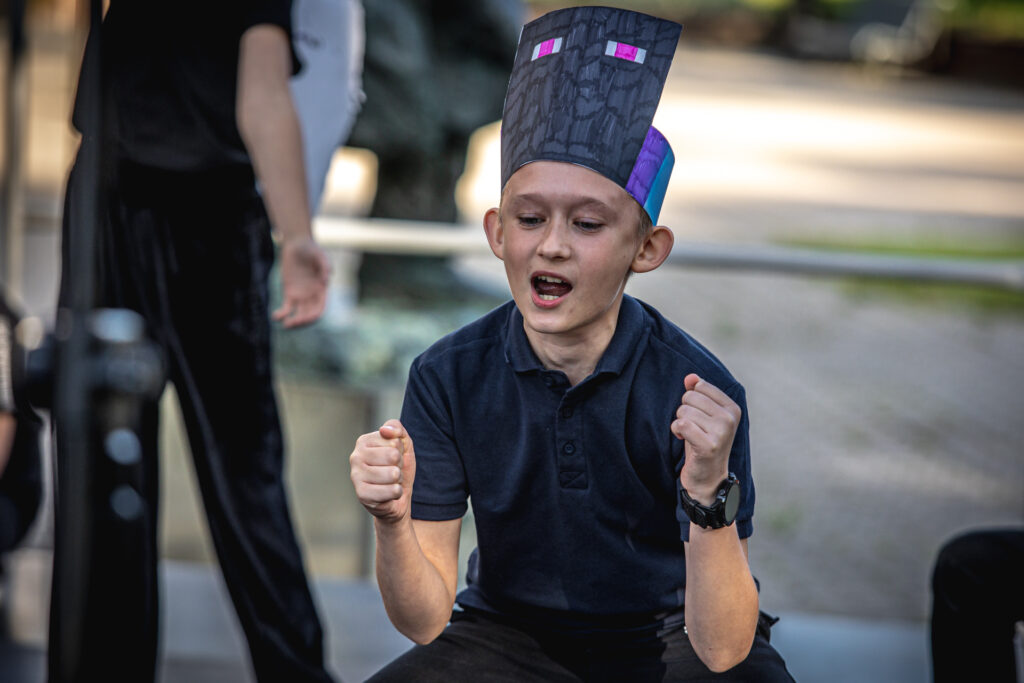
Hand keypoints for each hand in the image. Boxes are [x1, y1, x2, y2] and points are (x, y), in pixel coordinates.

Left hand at [273, 237, 330, 327]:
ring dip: (293, 322)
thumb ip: (325, 265)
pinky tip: (275, 316)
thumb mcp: (319, 254)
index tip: (305, 319)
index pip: (320, 309)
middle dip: (302, 321)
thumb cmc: (311, 248)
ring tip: (285, 324)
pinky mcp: (289, 293)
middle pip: (309, 315)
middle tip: (291, 323)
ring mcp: (301, 295)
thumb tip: (325, 280)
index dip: (313, 316)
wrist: (297, 244)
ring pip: (299, 314)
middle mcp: (312, 295)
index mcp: (322, 290)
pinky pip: (287, 308)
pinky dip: (282, 314)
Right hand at [350, 419, 416, 523]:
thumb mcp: (403, 443)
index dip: (400, 451)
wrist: (397, 495)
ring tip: (390, 481)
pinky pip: (392, 491)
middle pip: (393, 456)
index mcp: (363, 441)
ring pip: (393, 474)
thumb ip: (396, 428)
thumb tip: (385, 430)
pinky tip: (388, 494)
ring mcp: (356, 476)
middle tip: (392, 470)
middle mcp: (355, 457)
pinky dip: (396, 493)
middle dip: (399, 465)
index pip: (394, 441)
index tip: (393, 458)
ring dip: (398, 480)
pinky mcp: (362, 494)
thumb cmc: (397, 467)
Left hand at [672, 374, 740, 504]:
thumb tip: (690, 377)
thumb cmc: (703, 442)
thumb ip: (698, 393)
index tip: (698, 416)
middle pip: (690, 397)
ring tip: (689, 435)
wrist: (708, 477)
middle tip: (693, 428)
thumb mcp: (703, 415)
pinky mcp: (709, 445)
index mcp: (732, 408)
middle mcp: (730, 418)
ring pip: (683, 411)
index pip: (700, 386)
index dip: (691, 400)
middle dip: (684, 411)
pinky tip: (683, 439)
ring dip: (680, 423)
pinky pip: (681, 424)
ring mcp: (722, 432)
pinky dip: (676, 430)